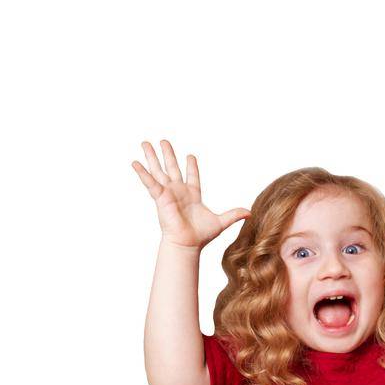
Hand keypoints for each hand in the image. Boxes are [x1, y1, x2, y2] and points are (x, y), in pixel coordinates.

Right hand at [132, 140, 250, 249]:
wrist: (188, 244)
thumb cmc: (201, 235)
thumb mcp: (221, 222)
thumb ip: (233, 214)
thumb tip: (250, 213)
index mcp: (193, 194)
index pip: (192, 176)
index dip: (191, 166)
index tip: (190, 156)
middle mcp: (179, 191)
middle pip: (172, 168)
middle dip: (168, 154)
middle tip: (164, 141)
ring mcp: (168, 193)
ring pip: (159, 171)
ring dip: (152, 157)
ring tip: (145, 143)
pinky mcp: (160, 197)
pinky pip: (150, 183)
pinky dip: (142, 173)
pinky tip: (135, 162)